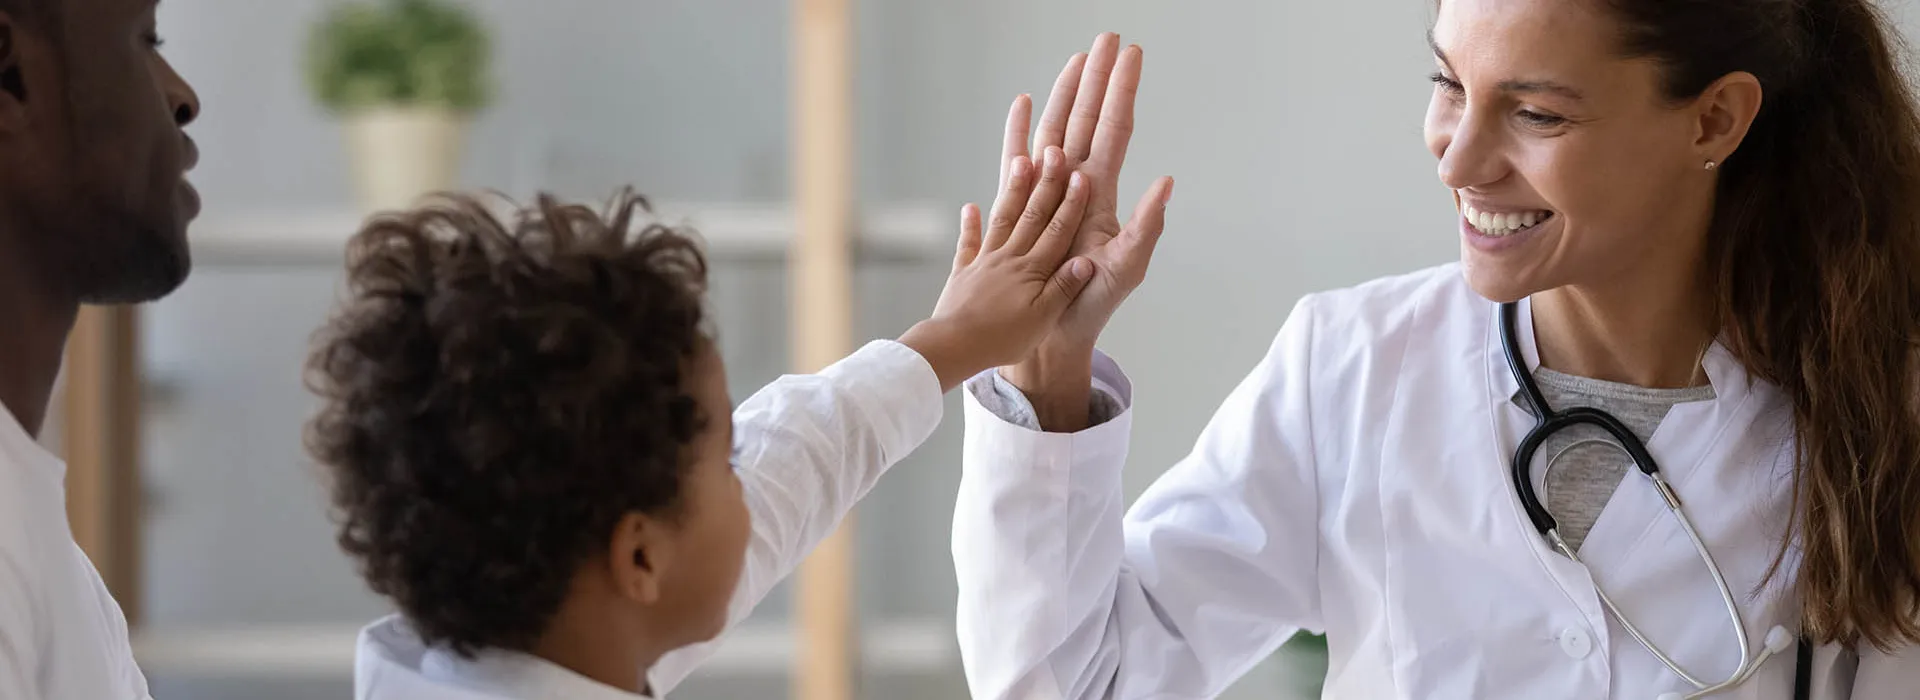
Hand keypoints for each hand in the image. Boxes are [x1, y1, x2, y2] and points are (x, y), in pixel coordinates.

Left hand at [898, 145, 1095, 391]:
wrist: (954, 346)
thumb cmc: (1002, 338)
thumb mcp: (1042, 318)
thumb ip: (1063, 287)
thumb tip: (1087, 260)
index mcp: (1033, 270)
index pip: (1058, 230)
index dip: (1071, 203)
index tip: (1081, 176)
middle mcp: (1009, 258)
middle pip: (1032, 214)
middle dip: (1046, 182)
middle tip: (1054, 152)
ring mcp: (984, 262)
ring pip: (1003, 219)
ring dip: (1013, 190)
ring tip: (1020, 160)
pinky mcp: (963, 273)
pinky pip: (968, 244)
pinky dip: (970, 225)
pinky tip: (970, 208)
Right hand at [999, 33, 1174, 429]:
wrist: (1051, 330)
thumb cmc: (1091, 302)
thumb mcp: (1127, 267)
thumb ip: (1147, 225)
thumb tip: (1167, 182)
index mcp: (1101, 192)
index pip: (1114, 129)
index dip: (1122, 91)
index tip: (1130, 54)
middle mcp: (1075, 184)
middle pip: (1086, 118)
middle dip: (1096, 78)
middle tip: (1105, 39)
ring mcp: (1046, 191)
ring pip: (1055, 129)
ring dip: (1064, 94)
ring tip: (1074, 59)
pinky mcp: (1020, 205)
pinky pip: (1016, 159)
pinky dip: (1018, 130)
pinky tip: (1023, 103)